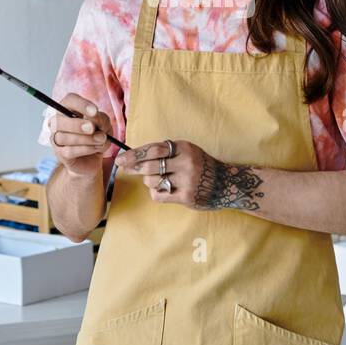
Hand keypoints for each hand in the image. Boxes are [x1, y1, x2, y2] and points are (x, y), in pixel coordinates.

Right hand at [47, 93, 111, 178]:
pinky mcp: (60, 154)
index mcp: (68, 109)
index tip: (95, 111)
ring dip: (86, 139)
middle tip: (93, 129)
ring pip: (64, 137)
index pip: (69, 100)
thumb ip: (101, 119)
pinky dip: (86, 149)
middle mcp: (58, 123)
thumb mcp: (104, 125)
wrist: (93, 159)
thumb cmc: (96, 136)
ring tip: (101, 139)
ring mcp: (56, 139)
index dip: (81, 104)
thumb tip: (95, 119)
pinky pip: (70, 151)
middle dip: (78, 125)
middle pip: (59, 121)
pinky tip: (96, 148)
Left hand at [114, 140, 265, 210]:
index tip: (120, 159)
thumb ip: (165, 153)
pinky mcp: (186, 196)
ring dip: (150, 182)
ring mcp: (187, 180)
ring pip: (152, 182)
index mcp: (184, 148)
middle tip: (126, 169)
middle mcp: (186, 162)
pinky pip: (159, 195)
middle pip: (149, 166)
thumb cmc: (200, 166)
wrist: (225, 184)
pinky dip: (157, 193)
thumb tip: (134, 157)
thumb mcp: (186, 152)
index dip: (134, 155)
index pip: (153, 149)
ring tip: (160, 181)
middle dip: (135, 168)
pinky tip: (165, 191)